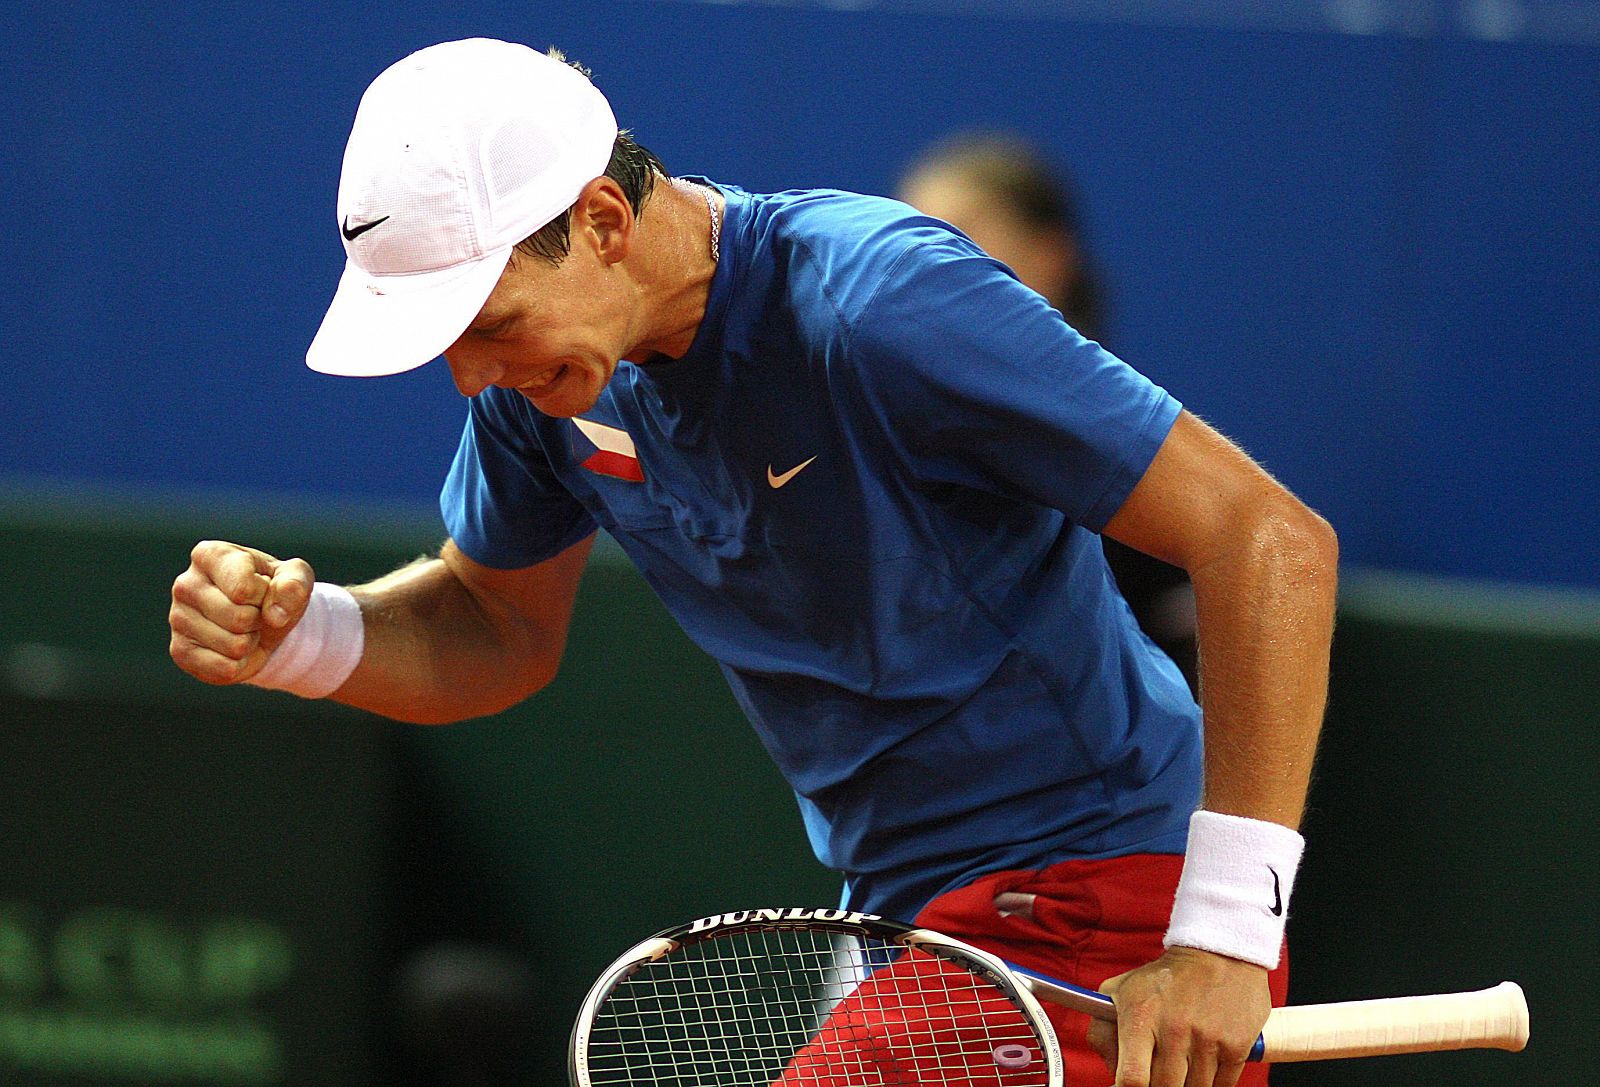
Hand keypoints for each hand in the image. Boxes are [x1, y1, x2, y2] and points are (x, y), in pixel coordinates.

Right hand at [169, 540, 314, 683]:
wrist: (264, 621)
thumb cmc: (276, 591)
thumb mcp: (296, 578)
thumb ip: (294, 584)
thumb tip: (275, 615)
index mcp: (210, 555)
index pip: (244, 588)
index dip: (266, 595)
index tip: (263, 588)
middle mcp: (186, 583)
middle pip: (239, 618)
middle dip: (258, 620)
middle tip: (254, 613)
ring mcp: (177, 618)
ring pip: (233, 646)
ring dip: (250, 642)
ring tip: (244, 628)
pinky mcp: (179, 650)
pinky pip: (223, 668)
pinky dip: (239, 664)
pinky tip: (232, 648)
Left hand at [1086, 947, 1269, 1086]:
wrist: (1220, 953)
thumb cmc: (1164, 978)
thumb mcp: (1121, 990)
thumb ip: (1104, 1031)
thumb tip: (1109, 1071)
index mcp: (1140, 1017)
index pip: (1132, 1077)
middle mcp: (1175, 1030)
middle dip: (1158, 1085)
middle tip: (1158, 1072)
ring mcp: (1208, 1040)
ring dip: (1186, 1085)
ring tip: (1182, 1065)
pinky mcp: (1237, 1047)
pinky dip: (1211, 1083)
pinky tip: (1203, 1065)